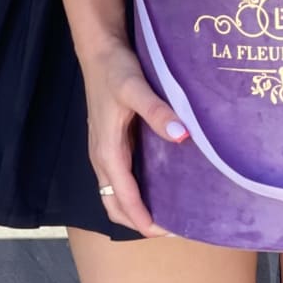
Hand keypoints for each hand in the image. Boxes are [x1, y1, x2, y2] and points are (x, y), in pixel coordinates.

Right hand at [80, 39, 188, 236]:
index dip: (144, 221)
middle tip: (173, 226)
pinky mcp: (111, 140)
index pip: (123, 200)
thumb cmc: (115, 69)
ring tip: (169, 208)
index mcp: (107, 152)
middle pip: (116, 205)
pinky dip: (135, 189)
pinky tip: (159, 180)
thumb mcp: (136, 88)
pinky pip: (120, 176)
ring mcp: (105, 149)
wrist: (99, 49)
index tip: (169, 232)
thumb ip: (157, 112)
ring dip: (137, 207)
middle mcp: (102, 156)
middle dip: (140, 222)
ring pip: (116, 192)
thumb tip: (182, 137)